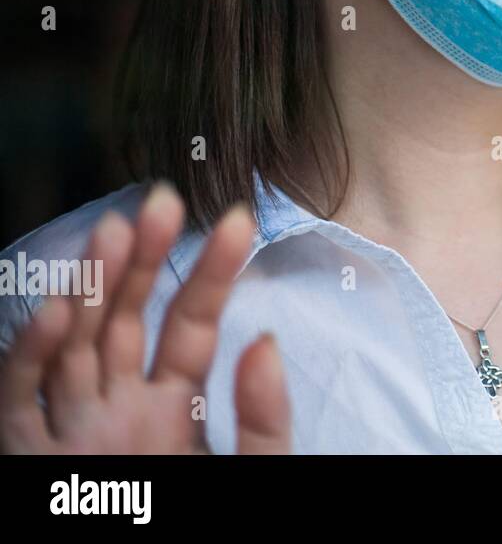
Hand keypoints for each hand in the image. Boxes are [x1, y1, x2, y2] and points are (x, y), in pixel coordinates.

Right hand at [0, 184, 290, 453]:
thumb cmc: (205, 525)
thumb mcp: (251, 472)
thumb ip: (263, 419)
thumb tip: (266, 343)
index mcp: (176, 408)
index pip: (191, 324)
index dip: (211, 272)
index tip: (238, 219)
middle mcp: (121, 408)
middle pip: (125, 321)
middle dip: (140, 260)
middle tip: (162, 200)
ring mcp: (74, 431)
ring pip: (73, 347)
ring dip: (90, 288)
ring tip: (113, 230)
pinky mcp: (29, 460)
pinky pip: (22, 401)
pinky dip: (32, 356)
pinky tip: (58, 311)